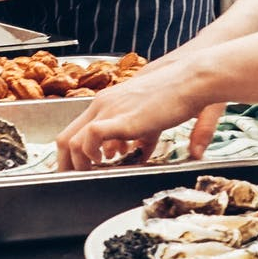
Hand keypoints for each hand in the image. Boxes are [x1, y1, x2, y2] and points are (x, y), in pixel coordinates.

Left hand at [55, 56, 216, 170]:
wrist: (192, 79)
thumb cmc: (177, 95)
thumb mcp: (152, 120)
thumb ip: (142, 137)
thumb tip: (138, 152)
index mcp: (108, 101)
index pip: (76, 129)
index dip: (73, 153)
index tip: (77, 168)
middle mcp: (103, 104)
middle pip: (66, 137)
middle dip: (67, 163)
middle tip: (74, 179)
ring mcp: (109, 109)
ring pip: (72, 140)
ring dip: (77, 164)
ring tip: (88, 176)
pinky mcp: (121, 118)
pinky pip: (91, 137)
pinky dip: (91, 154)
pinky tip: (104, 162)